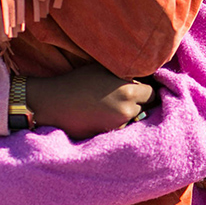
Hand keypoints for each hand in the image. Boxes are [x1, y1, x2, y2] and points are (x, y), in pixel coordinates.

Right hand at [26, 64, 155, 139]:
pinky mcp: (109, 135)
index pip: (152, 92)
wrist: (53, 105)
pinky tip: (103, 116)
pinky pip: (122, 128)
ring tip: (110, 106)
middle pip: (146, 107)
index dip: (145, 89)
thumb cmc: (76, 82)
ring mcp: (119, 125)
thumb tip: (142, 73)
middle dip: (139, 102)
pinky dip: (117, 123)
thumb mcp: (102, 69)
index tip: (138, 87)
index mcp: (128, 90)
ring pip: (134, 118)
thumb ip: (125, 72)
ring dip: (128, 113)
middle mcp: (127, 109)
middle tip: (123, 96)